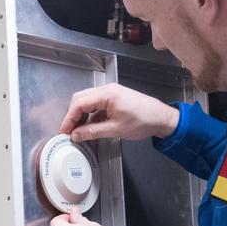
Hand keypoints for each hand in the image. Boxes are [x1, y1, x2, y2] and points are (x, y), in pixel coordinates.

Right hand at [60, 83, 177, 142]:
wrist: (162, 118)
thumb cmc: (143, 121)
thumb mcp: (115, 129)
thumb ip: (92, 131)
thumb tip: (76, 135)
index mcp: (106, 94)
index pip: (79, 104)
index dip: (69, 118)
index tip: (64, 131)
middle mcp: (107, 89)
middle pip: (80, 99)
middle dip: (72, 116)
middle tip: (69, 131)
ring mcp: (110, 92)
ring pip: (87, 101)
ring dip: (81, 116)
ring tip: (79, 131)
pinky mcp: (114, 97)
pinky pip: (96, 104)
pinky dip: (90, 115)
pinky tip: (90, 127)